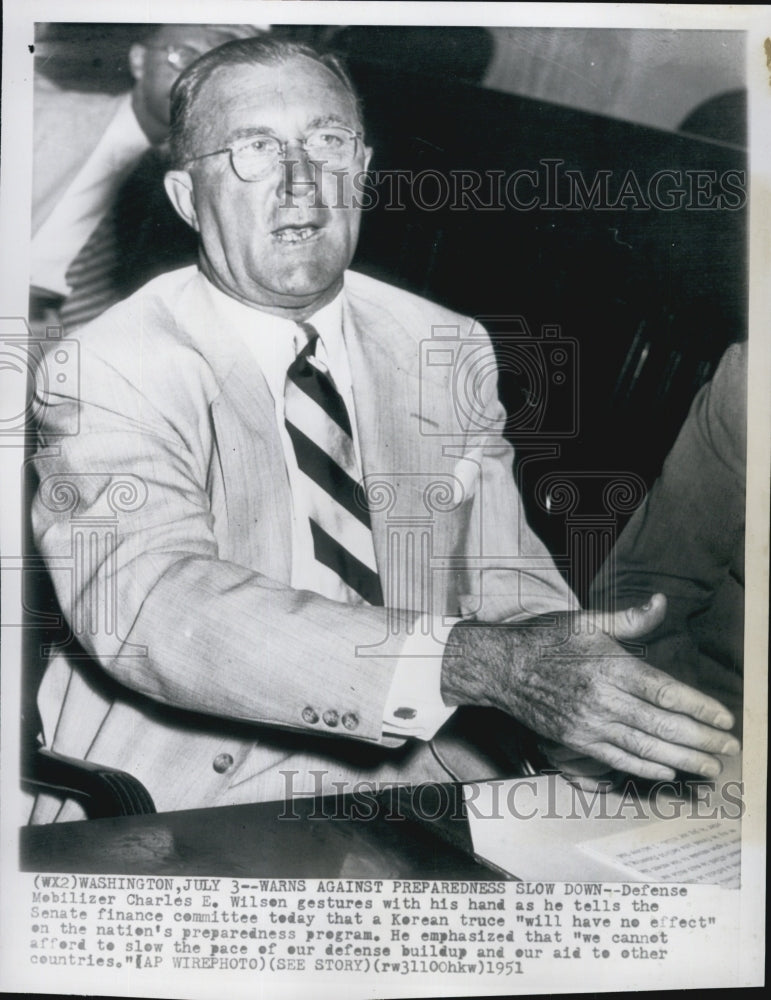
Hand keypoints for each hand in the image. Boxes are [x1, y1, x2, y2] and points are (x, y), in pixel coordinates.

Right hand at [441, 594, 739, 781]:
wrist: (499, 667)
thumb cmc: (543, 639)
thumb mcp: (585, 620)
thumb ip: (628, 619)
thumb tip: (661, 603)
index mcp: (610, 665)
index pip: (666, 692)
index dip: (700, 708)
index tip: (725, 718)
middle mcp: (602, 698)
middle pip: (662, 725)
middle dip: (701, 739)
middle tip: (729, 748)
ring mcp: (588, 723)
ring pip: (644, 747)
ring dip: (682, 759)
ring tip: (709, 766)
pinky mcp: (574, 739)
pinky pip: (617, 758)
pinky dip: (645, 767)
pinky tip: (667, 771)